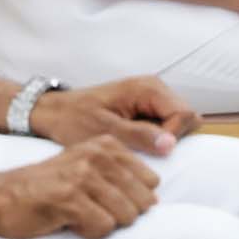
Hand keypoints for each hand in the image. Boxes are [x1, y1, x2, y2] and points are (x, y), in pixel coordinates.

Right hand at [0, 136, 158, 238]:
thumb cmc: (47, 186)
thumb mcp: (86, 165)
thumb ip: (119, 174)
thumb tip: (155, 198)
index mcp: (107, 145)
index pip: (151, 180)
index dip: (134, 199)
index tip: (109, 202)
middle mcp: (98, 156)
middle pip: (141, 199)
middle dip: (124, 215)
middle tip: (95, 213)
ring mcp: (83, 177)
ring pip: (126, 214)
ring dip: (106, 224)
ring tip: (81, 217)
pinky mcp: (69, 199)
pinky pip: (103, 227)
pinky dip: (90, 232)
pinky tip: (71, 223)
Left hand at [28, 76, 199, 155]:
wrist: (52, 111)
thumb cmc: (73, 119)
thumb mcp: (104, 131)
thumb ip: (139, 136)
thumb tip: (170, 145)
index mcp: (148, 88)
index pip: (184, 114)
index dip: (172, 136)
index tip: (148, 151)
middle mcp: (155, 87)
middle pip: (185, 115)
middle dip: (170, 137)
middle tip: (141, 149)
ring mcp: (151, 96)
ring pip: (177, 120)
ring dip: (162, 137)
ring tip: (135, 145)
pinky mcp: (145, 105)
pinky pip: (164, 121)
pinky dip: (154, 135)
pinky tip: (132, 141)